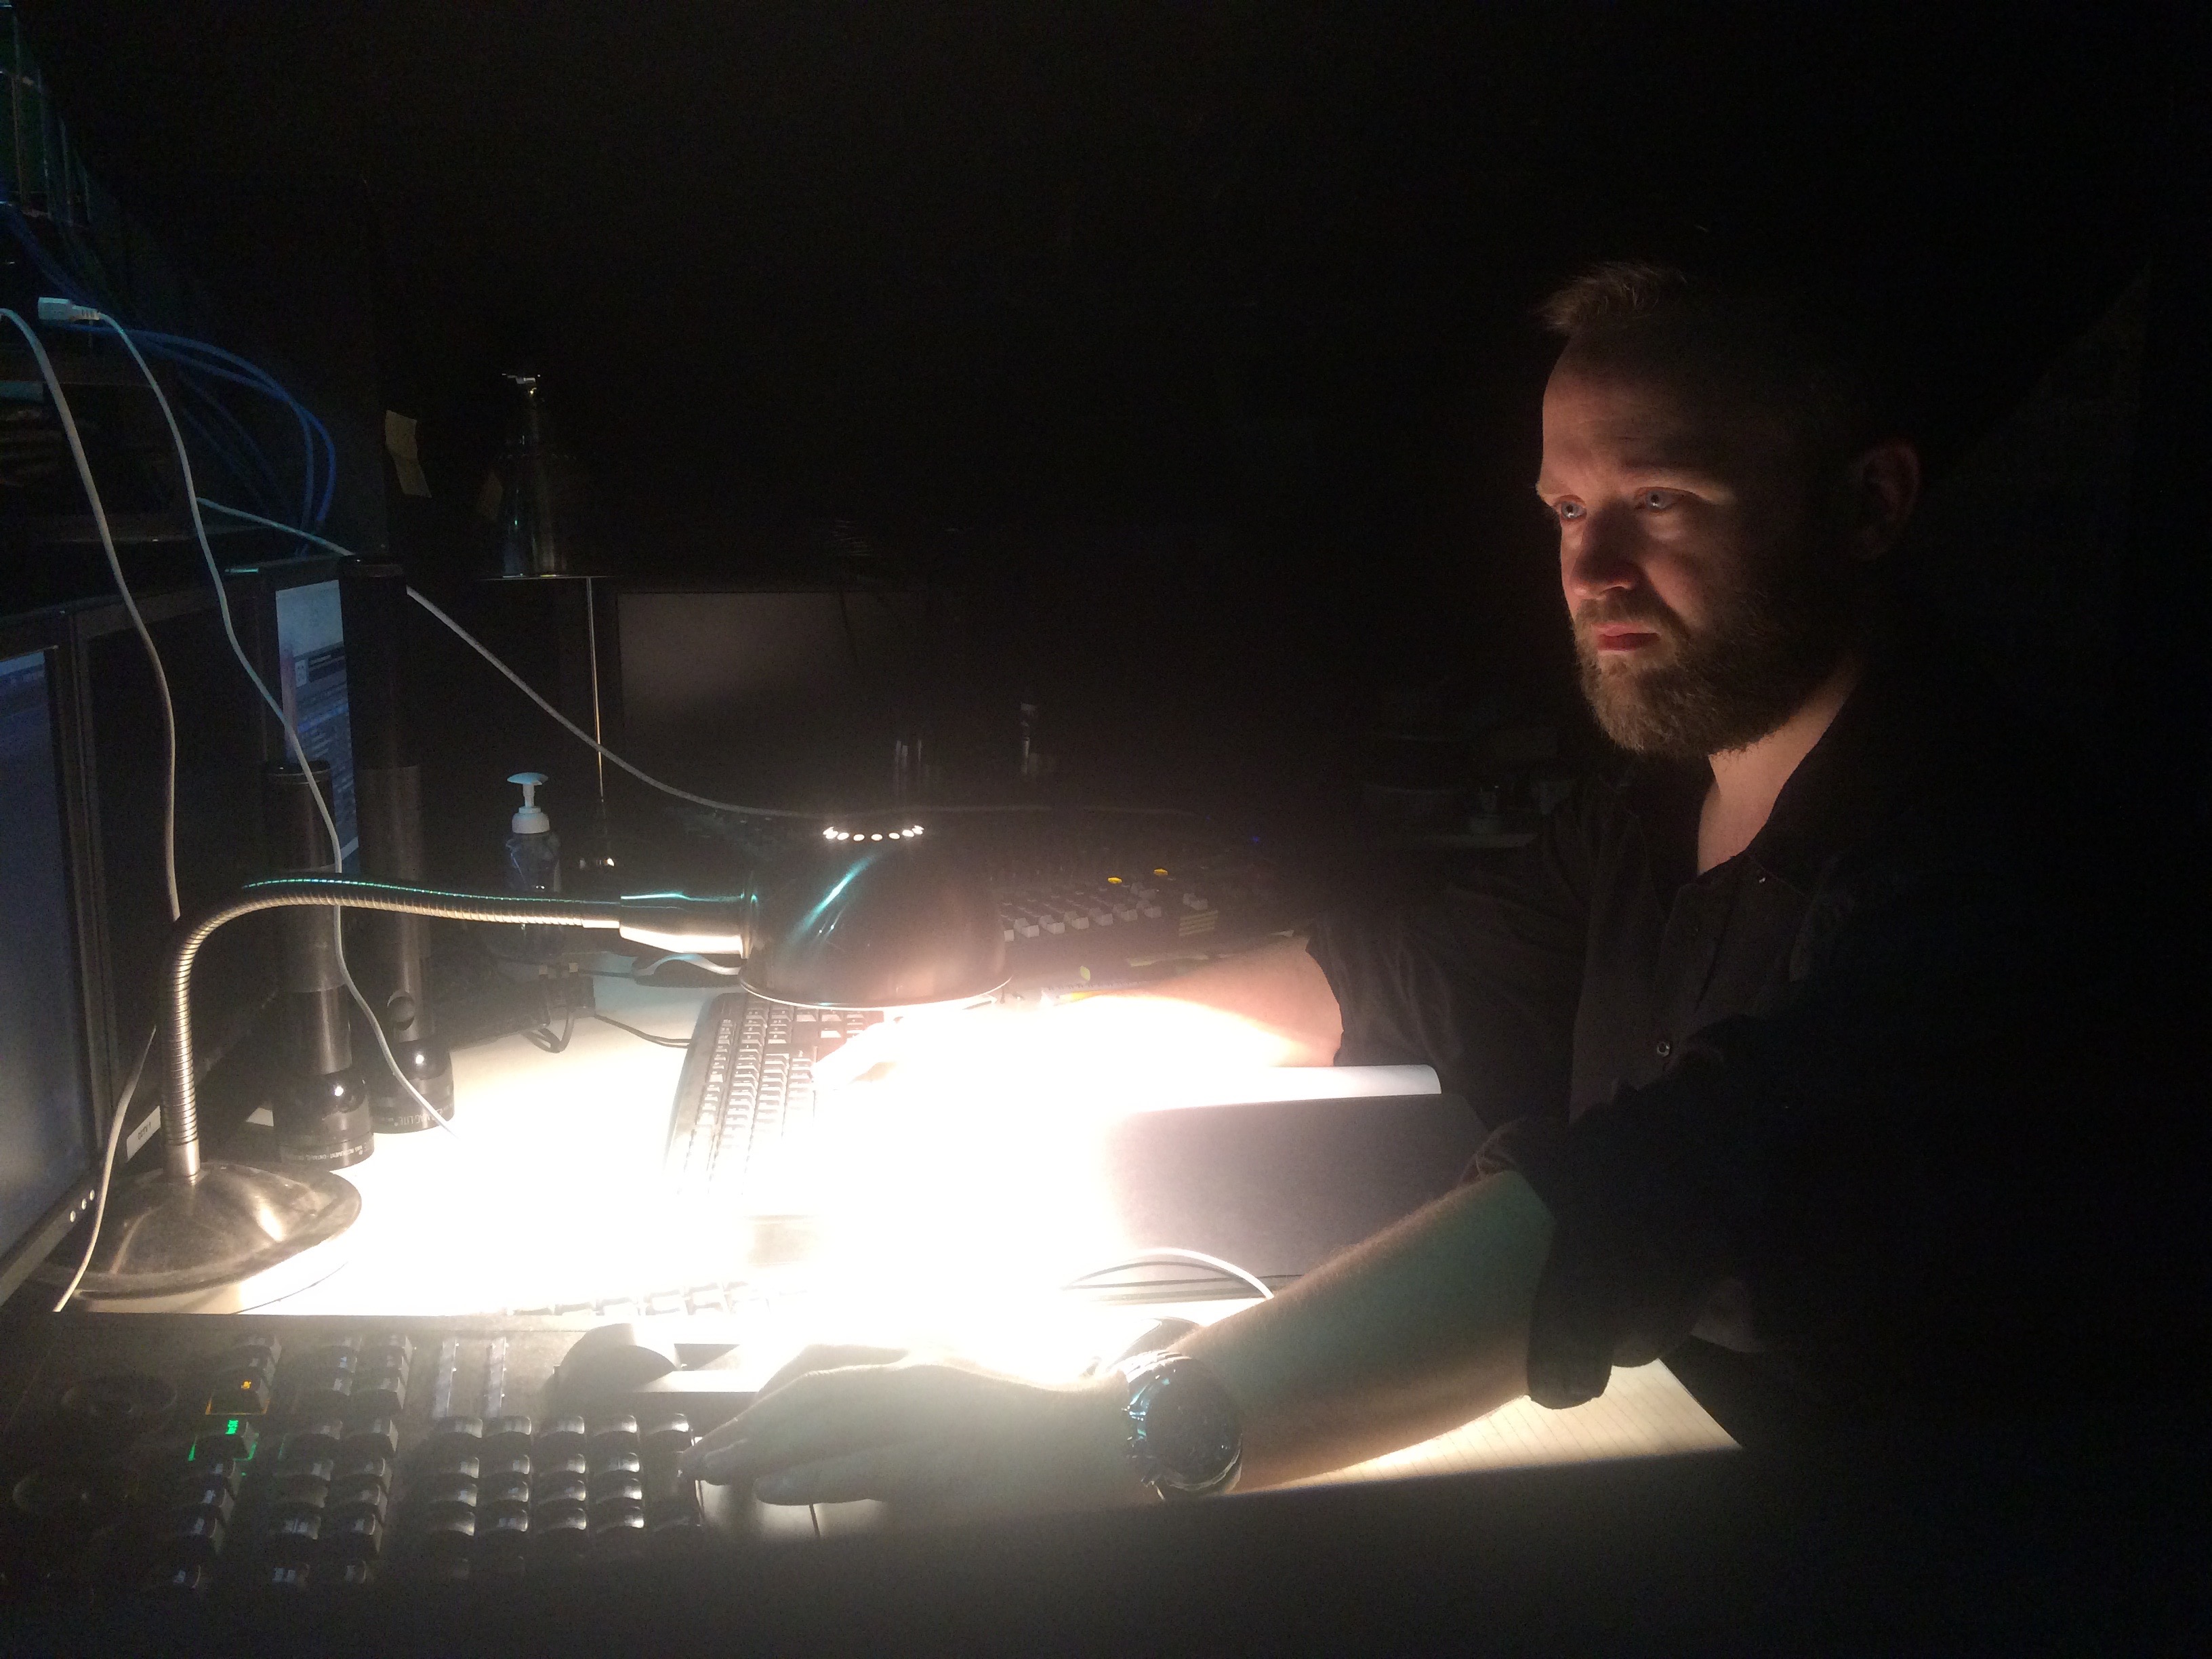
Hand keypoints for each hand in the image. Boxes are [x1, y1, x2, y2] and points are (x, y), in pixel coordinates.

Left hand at [678, 1344, 1145, 1516]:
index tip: (734, 1424)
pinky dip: (812, 1473)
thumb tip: (843, 1422)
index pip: (823, 1365)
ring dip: (761, 1448)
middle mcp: (915, 1379)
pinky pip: (864, 1466)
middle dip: (749, 1424)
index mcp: (916, 1360)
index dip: (769, 1395)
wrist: (1097, 1434)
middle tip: (699, 1454)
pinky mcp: (942, 1464)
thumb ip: (904, 1395)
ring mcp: (928, 1420)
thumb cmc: (1028, 1418)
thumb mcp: (958, 1387)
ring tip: (714, 1468)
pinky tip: (771, 1483)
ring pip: (828, 1426)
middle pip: (812, 1394)